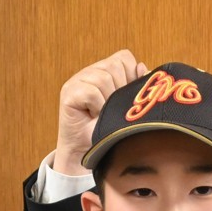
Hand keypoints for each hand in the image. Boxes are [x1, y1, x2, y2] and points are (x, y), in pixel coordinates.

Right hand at [54, 50, 147, 174]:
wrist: (89, 152)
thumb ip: (136, 86)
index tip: (123, 98)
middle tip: (111, 108)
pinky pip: (91, 92)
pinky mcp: (68, 92)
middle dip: (119, 90)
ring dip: (107, 101)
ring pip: (103, 78)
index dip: (130, 77)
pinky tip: (93, 116)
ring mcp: (77, 80)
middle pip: (114, 66)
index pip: (124, 58)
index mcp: (104, 70)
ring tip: (102, 113)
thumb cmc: (107, 130)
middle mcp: (89, 72)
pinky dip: (97, 107)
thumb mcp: (127, 106)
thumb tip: (143, 67)